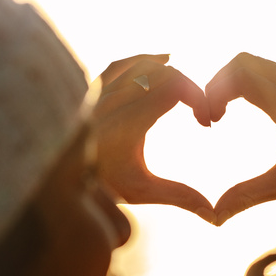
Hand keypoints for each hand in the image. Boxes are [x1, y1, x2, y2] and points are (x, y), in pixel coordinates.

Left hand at [91, 55, 215, 223]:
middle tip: (200, 112)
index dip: (198, 97)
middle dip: (189, 88)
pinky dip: (142, 60)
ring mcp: (98, 93)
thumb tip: (213, 215)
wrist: (61, 182)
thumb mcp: (144, 192)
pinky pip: (119, 64)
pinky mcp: (91, 90)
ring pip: (142, 65)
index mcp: (126, 125)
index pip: (173, 88)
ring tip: (187, 92)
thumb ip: (180, 197)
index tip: (205, 121)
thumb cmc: (103, 188)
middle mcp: (110, 103)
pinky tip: (162, 61)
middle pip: (163, 73)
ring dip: (170, 75)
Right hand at [206, 53, 275, 224]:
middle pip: (243, 61)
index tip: (211, 121)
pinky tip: (251, 112)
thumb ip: (251, 195)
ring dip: (235, 83)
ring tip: (225, 114)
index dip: (214, 91)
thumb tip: (216, 216)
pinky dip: (252, 83)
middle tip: (214, 116)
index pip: (239, 73)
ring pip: (259, 63)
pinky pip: (273, 71)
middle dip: (219, 84)